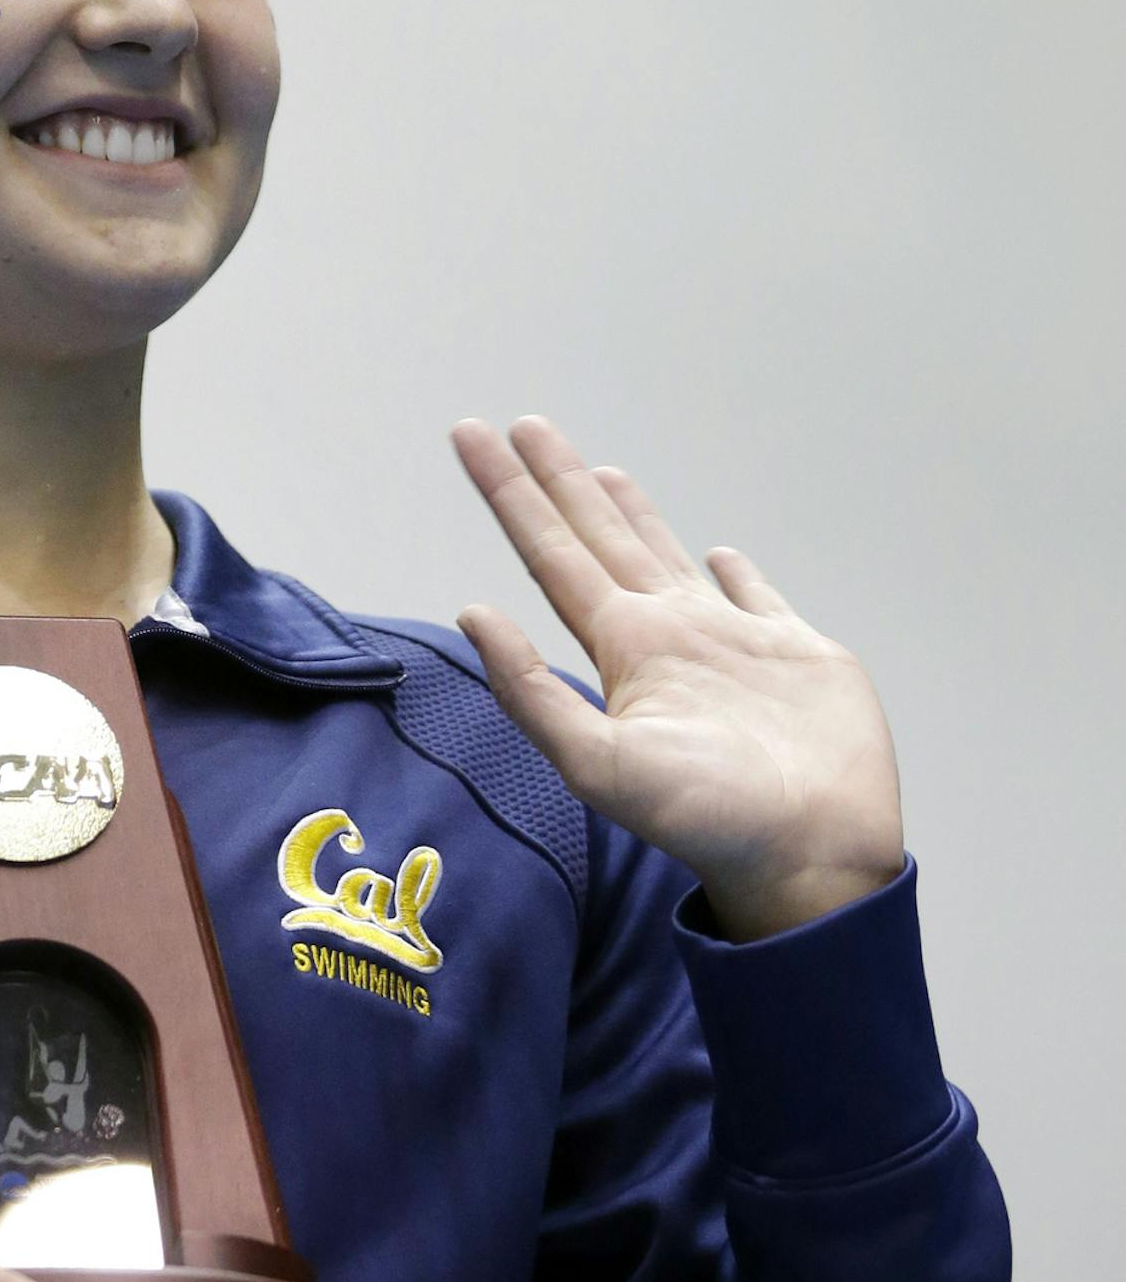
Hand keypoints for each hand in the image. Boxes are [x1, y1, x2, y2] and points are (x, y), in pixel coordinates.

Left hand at [448, 415, 905, 941]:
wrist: (810, 855)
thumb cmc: (708, 821)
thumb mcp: (600, 763)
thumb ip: (532, 693)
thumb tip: (471, 612)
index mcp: (621, 650)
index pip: (549, 554)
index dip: (510, 494)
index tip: (472, 436)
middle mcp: (666, 635)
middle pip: (596, 539)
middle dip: (557, 482)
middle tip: (522, 425)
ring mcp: (731, 641)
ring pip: (665, 556)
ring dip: (629, 514)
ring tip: (597, 471)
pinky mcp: (797, 653)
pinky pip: (758, 597)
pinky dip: (735, 572)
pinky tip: (717, 554)